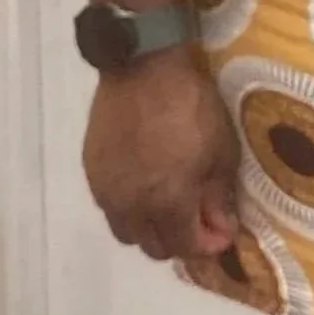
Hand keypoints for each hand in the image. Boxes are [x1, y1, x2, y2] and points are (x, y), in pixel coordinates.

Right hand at [85, 52, 241, 264]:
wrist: (143, 67)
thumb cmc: (191, 107)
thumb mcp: (220, 151)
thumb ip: (218, 196)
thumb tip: (221, 226)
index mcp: (166, 203)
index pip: (185, 247)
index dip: (208, 245)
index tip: (222, 231)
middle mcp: (130, 206)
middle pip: (152, 247)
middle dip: (179, 240)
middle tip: (197, 219)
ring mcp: (106, 189)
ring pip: (126, 231)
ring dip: (149, 227)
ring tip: (167, 205)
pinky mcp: (91, 170)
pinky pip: (109, 205)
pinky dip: (129, 207)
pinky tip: (143, 184)